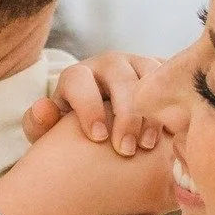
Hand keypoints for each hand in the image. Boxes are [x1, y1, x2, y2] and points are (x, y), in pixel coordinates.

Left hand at [27, 50, 162, 155]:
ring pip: (150, 77)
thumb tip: (42, 108)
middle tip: (125, 150)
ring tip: (148, 145)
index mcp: (78, 76)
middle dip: (124, 115)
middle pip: (120, 79)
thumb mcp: (51, 131)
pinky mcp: (163, 73)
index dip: (88, 107)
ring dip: (151, 112)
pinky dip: (175, 104)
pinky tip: (172, 133)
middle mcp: (108, 64)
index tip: (97, 138)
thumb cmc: (73, 132)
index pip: (79, 81)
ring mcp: (139, 64)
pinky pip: (174, 80)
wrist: (105, 124)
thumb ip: (38, 123)